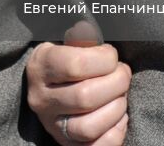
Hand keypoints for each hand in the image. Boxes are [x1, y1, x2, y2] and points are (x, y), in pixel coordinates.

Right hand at [26, 24, 129, 143]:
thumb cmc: (68, 58)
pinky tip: (119, 116)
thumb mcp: (68, 41)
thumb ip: (81, 36)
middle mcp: (41, 99)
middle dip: (116, 83)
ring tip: (120, 95)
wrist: (52, 84)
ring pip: (88, 127)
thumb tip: (88, 30)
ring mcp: (53, 126)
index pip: (75, 65)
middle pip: (85, 97)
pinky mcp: (67, 144)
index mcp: (41, 67)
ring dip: (116, 109)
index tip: (111, 55)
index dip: (104, 59)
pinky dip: (115, 132)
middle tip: (123, 73)